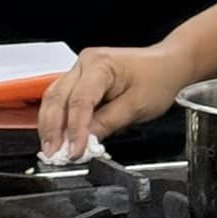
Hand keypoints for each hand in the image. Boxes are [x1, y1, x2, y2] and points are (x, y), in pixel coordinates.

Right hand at [38, 43, 188, 158]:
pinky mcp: (81, 79)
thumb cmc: (157, 78)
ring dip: (49, 124)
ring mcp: (81, 69)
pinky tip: (57, 136)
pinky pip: (62, 97)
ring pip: (54, 96)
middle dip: (52, 129)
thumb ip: (107, 123)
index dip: (75, 130)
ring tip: (51, 149)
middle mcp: (85, 62)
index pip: (80, 101)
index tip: (74, 152)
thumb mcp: (136, 106)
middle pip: (58, 97)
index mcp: (100, 64)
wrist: (167, 65)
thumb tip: (85, 141)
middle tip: (53, 155)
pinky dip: (57, 118)